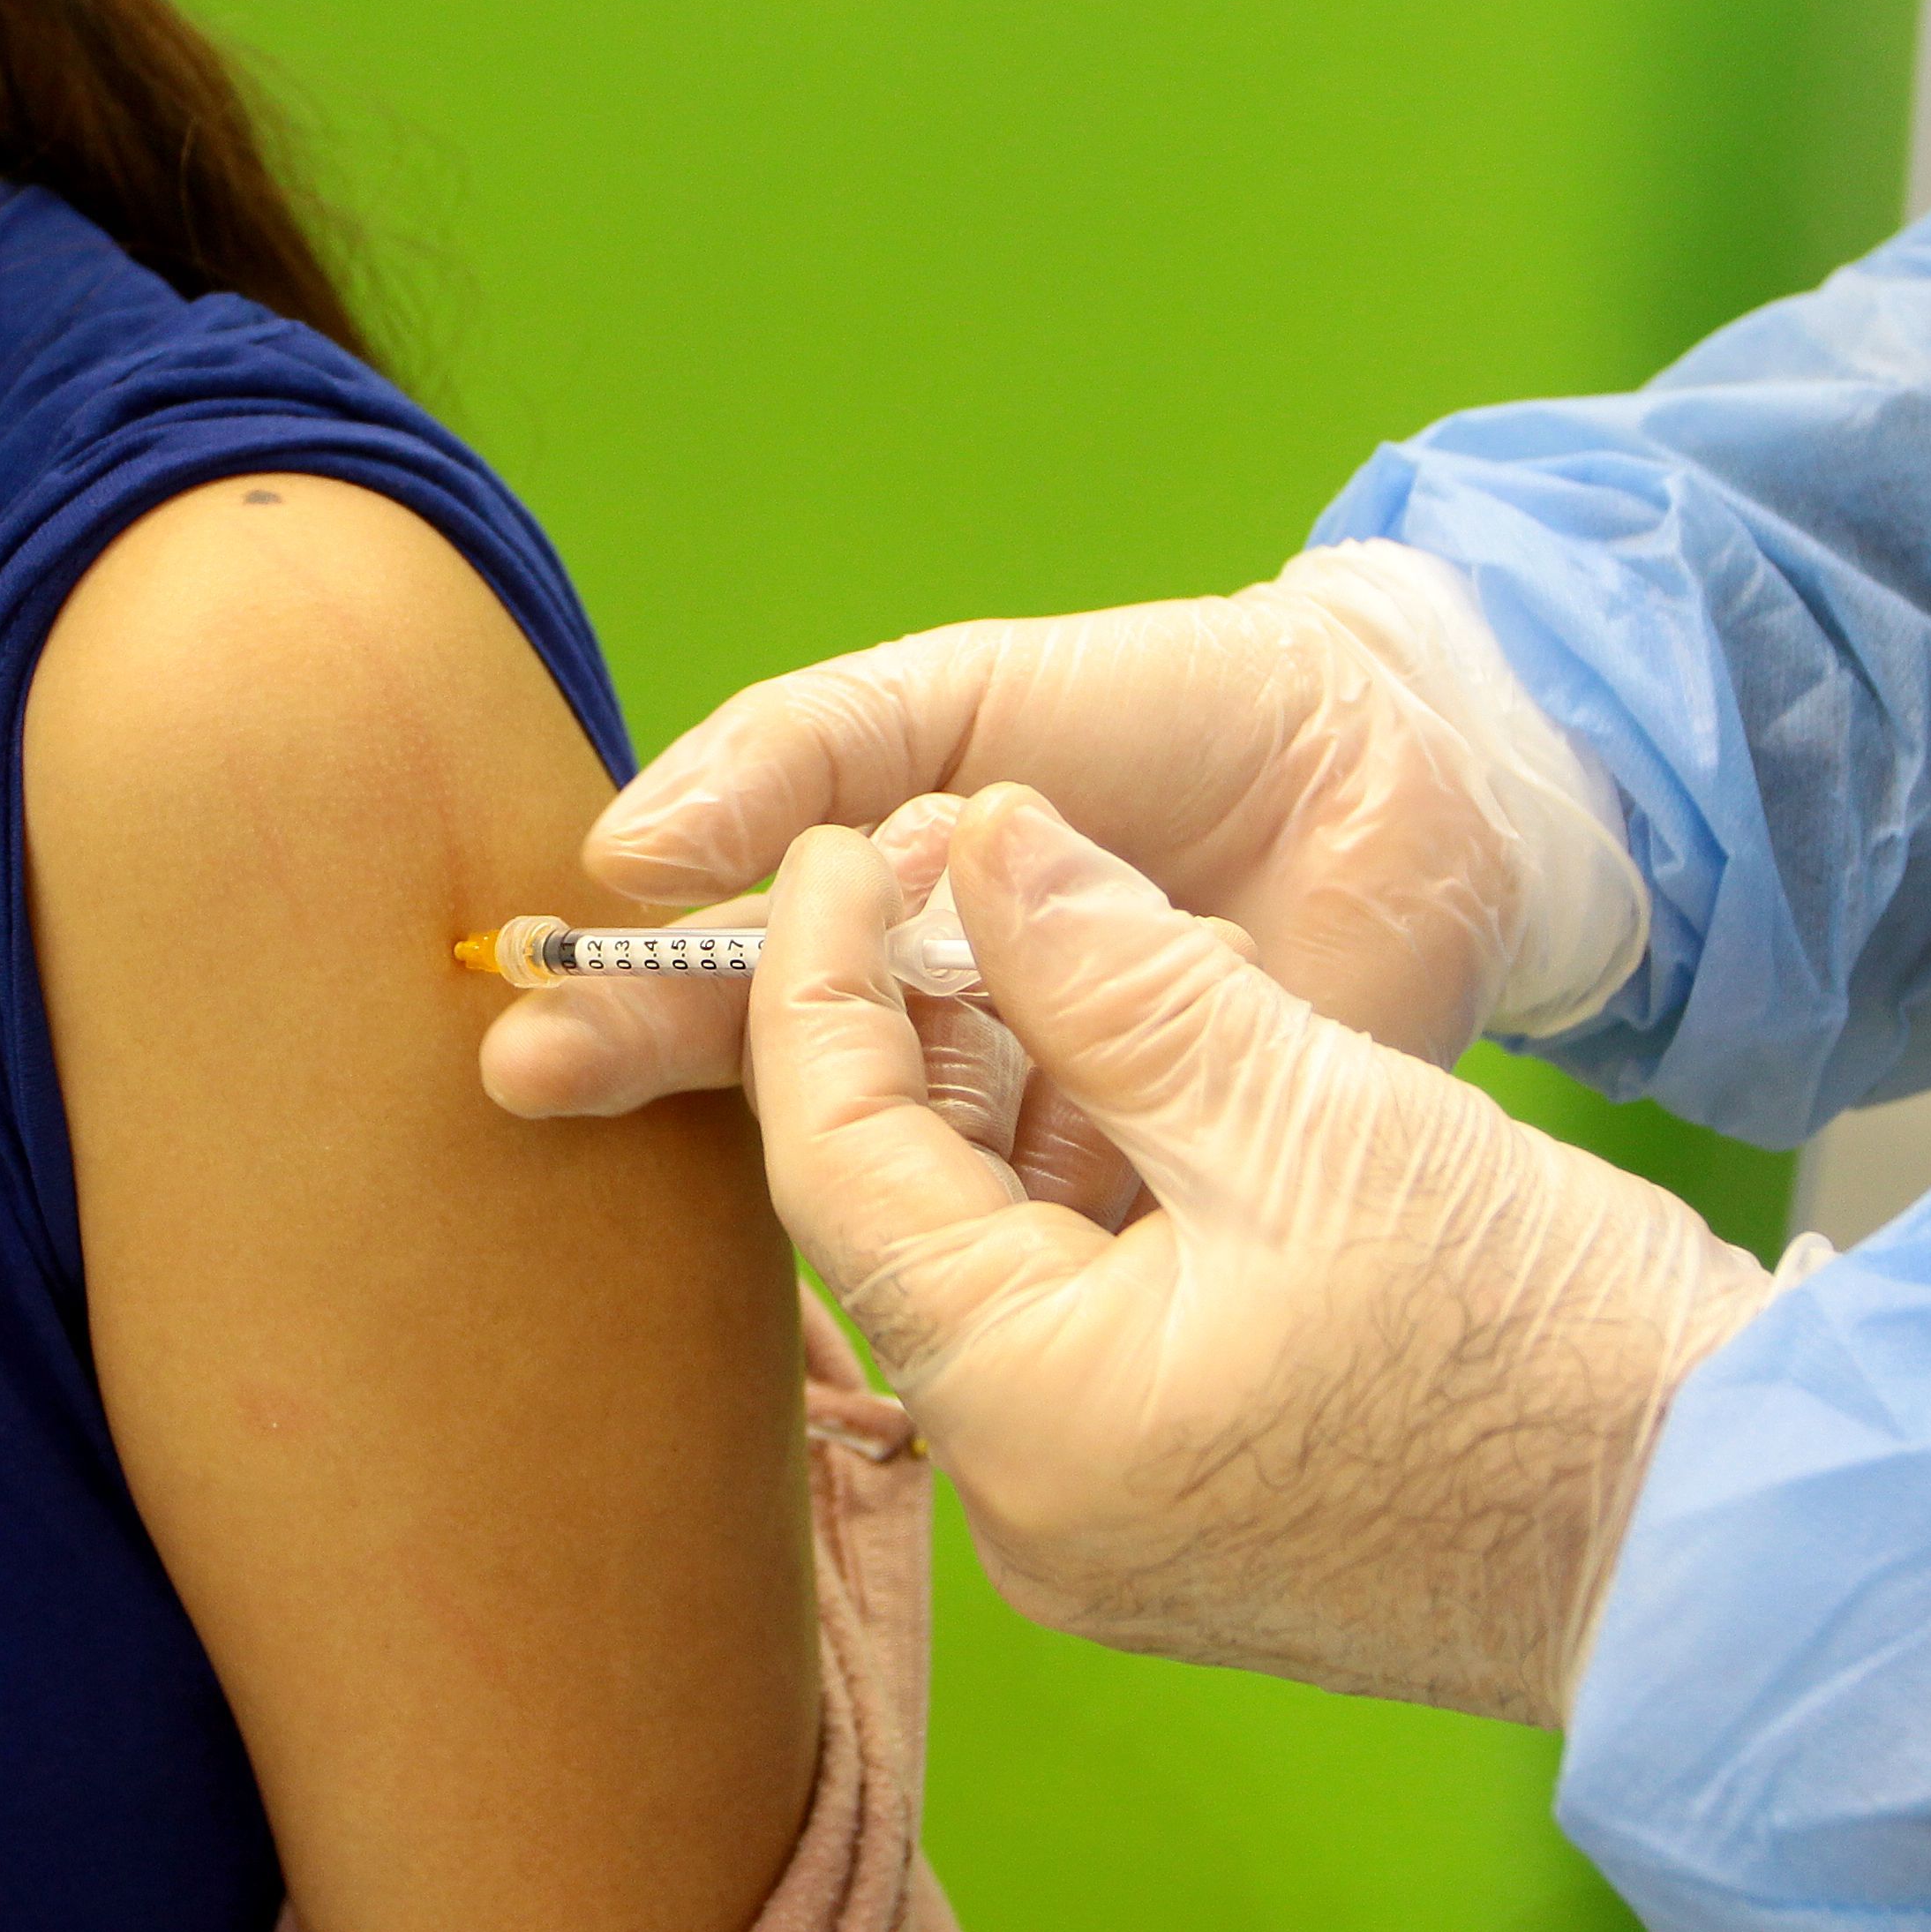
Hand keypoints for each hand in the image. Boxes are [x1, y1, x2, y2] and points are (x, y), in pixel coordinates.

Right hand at [478, 542, 1644, 1118]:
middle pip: (780, 1083)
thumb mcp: (958, 699)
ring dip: (809, 1133)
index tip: (527, 1008)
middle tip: (528, 1075)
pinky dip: (974, 1208)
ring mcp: (1037, 1138)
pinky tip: (898, 1190)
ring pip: (895, 1165)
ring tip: (707, 1082)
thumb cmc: (1171, 710)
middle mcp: (940, 1050)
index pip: (726, 980)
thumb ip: (800, 752)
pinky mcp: (1149, 1210)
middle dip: (655, 1069)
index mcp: (882, 933)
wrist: (1402, 775)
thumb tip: (632, 844)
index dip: (627, 996)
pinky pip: (1036, 1233)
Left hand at [750, 784, 1774, 1727]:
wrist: (1735, 1536)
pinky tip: (1131, 1086)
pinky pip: (1075, 1345)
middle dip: (908, 1042)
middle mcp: (1027, 1510)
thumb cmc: (1543, 1338)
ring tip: (1040, 949)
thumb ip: (1114, 970)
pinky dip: (1083, 1209)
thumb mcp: (1307, 1106)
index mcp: (1028, 1414)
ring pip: (991, 1282)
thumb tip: (984, 839)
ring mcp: (1104, 1539)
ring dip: (1005, 1118)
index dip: (818, 984)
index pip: (836, 1166)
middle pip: (900, 1231)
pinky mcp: (1183, 1538)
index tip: (841, 846)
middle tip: (934, 875)